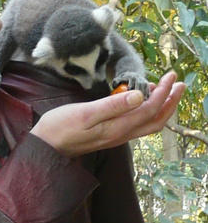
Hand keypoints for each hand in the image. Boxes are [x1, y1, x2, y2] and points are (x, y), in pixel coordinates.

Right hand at [30, 72, 185, 157]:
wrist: (44, 146)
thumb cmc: (60, 127)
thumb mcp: (85, 113)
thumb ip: (112, 105)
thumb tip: (139, 95)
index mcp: (118, 128)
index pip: (150, 109)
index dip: (164, 92)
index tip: (170, 76)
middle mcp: (121, 134)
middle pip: (156, 120)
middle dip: (170, 101)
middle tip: (178, 82)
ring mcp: (115, 136)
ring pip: (147, 123)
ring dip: (160, 106)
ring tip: (163, 88)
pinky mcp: (108, 134)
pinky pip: (136, 123)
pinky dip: (145, 110)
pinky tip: (139, 99)